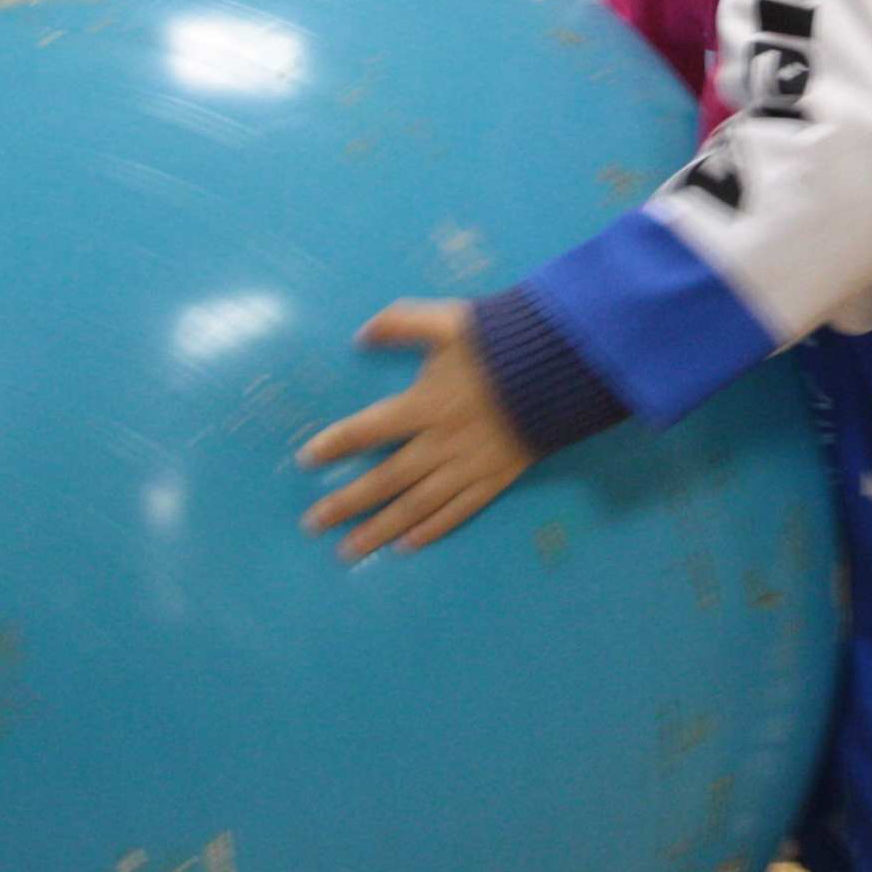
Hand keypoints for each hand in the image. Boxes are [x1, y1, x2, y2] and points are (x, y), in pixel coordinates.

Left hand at [297, 300, 536, 561]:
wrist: (565, 367)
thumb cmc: (503, 341)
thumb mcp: (449, 321)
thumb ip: (402, 323)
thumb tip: (360, 335)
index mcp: (425, 405)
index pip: (367, 431)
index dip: (335, 445)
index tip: (306, 460)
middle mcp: (441, 442)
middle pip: (385, 480)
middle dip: (347, 503)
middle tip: (313, 524)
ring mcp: (469, 465)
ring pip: (417, 505)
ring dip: (380, 529)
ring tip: (350, 550)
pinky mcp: (496, 477)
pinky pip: (459, 511)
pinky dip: (433, 529)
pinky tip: (408, 545)